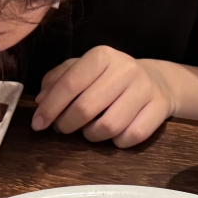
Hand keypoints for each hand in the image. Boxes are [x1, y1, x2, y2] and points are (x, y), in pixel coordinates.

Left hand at [32, 46, 173, 147]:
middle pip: (86, 108)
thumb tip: (40, 100)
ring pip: (108, 127)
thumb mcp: (83, 69)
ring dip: (91, 135)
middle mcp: (125, 69)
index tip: (38, 124)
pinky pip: (131, 137)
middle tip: (61, 128)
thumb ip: (59, 79)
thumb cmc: (110, 77)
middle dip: (66, 124)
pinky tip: (113, 135)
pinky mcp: (159, 108)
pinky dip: (117, 142)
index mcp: (102, 55)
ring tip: (88, 130)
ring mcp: (145, 89)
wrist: (156, 80)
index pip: (70, 83)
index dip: (50, 107)